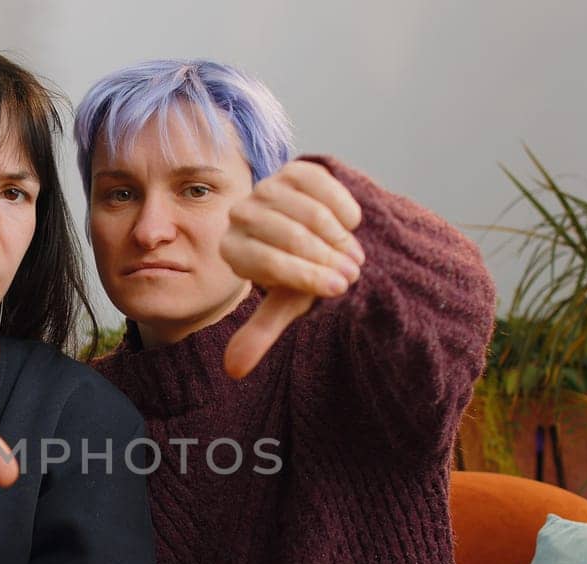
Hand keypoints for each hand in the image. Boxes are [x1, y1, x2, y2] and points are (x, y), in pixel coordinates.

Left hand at [220, 159, 364, 378]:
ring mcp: (267, 187)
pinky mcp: (293, 169)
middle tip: (353, 272)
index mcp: (233, 250)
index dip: (309, 276)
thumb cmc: (302, 275)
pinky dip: (344, 208)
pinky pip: (325, 186)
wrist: (321, 234)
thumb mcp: (286, 305)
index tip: (340, 288)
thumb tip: (233, 371)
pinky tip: (349, 223)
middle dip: (328, 258)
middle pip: (292, 237)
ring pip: (311, 212)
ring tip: (352, 253)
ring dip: (340, 237)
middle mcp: (241, 214)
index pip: (269, 263)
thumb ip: (260, 333)